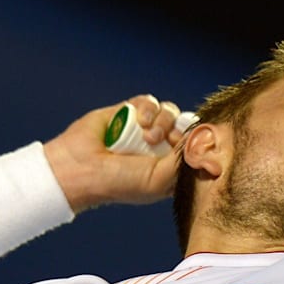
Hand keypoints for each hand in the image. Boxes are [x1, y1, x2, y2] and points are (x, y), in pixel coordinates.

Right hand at [43, 95, 188, 212]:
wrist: (81, 169)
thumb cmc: (119, 182)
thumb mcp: (159, 180)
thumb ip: (183, 161)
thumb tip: (203, 139)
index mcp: (169, 166)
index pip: (195, 146)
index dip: (197, 142)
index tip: (192, 146)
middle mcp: (159, 146)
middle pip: (185, 126)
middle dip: (181, 130)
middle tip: (168, 141)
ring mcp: (144, 128)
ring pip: (170, 112)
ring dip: (164, 120)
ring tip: (149, 136)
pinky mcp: (129, 112)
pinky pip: (150, 102)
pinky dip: (149, 109)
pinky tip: (140, 121)